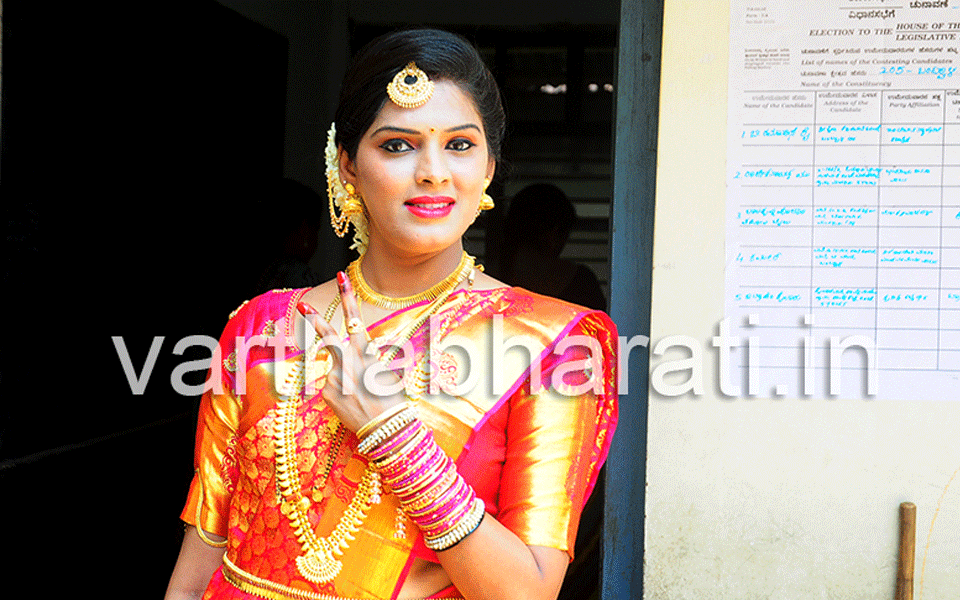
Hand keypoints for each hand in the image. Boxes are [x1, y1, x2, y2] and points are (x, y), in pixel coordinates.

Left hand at [297, 272, 404, 432]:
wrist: (386, 428)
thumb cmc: (393, 400)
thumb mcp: (386, 372)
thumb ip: (368, 359)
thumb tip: (357, 355)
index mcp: (366, 352)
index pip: (355, 318)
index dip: (348, 297)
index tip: (341, 277)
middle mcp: (348, 360)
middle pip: (328, 336)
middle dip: (314, 320)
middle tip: (303, 306)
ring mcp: (334, 376)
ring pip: (335, 371)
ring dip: (345, 381)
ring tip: (361, 397)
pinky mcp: (326, 393)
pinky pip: (331, 388)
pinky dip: (340, 394)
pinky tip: (352, 405)